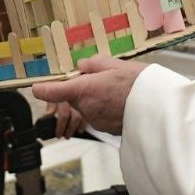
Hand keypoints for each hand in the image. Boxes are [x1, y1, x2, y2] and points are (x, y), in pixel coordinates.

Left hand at [32, 57, 148, 134]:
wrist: (158, 108)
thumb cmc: (139, 84)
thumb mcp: (115, 64)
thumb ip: (93, 64)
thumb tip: (82, 67)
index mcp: (85, 89)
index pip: (54, 91)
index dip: (43, 89)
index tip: (36, 88)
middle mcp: (87, 108)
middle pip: (75, 97)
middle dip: (84, 88)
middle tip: (103, 79)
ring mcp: (96, 120)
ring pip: (87, 107)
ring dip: (95, 99)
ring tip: (117, 91)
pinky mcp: (106, 129)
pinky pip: (99, 116)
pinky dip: (105, 109)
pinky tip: (121, 103)